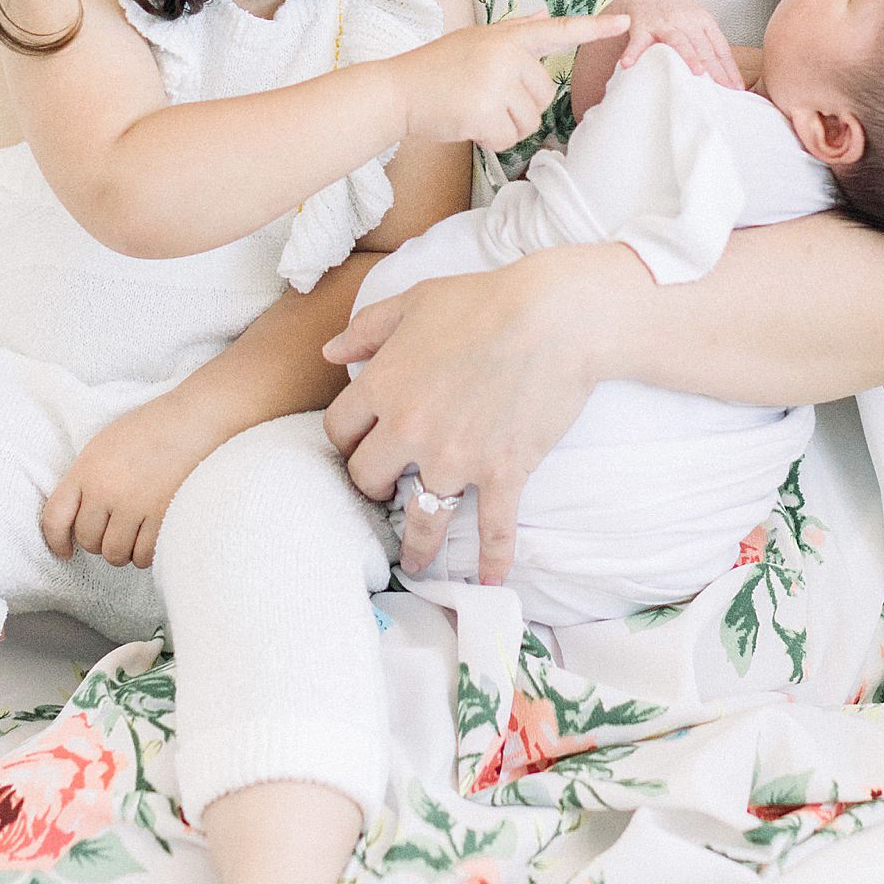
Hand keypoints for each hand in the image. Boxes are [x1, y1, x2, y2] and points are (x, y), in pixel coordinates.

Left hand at [41, 393, 216, 570]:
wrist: (194, 419)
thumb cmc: (151, 429)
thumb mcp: (104, 446)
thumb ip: (86, 479)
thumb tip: (78, 516)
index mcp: (87, 470)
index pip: (55, 518)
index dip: (56, 541)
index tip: (65, 550)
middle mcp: (106, 491)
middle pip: (88, 540)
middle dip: (99, 542)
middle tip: (114, 532)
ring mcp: (135, 506)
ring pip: (115, 554)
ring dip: (123, 551)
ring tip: (134, 536)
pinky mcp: (162, 517)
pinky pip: (144, 555)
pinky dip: (146, 553)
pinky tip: (152, 538)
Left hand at [321, 247, 645, 583]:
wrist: (553, 317)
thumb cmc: (483, 300)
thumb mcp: (414, 302)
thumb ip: (366, 330)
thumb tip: (329, 353)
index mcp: (383, 386)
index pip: (338, 430)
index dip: (344, 439)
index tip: (356, 445)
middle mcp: (410, 430)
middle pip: (367, 478)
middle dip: (371, 485)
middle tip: (383, 490)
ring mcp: (456, 458)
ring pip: (422, 518)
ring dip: (416, 545)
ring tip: (415, 564)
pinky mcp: (502, 473)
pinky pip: (492, 529)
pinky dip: (491, 560)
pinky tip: (489, 583)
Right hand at [397, 10, 630, 155]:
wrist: (399, 90)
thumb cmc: (438, 66)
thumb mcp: (477, 39)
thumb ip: (514, 30)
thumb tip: (542, 14)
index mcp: (508, 36)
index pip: (560, 29)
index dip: (595, 28)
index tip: (627, 23)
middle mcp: (506, 55)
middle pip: (545, 95)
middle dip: (521, 106)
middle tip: (486, 98)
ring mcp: (495, 84)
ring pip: (530, 121)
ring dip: (507, 126)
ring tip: (476, 109)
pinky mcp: (484, 113)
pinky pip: (510, 139)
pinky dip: (493, 141)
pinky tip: (471, 125)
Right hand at [604, 0, 743, 91]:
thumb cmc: (677, 14)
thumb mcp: (698, 24)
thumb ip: (710, 46)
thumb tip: (730, 78)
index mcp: (703, 21)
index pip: (719, 47)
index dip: (728, 68)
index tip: (736, 88)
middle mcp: (686, 21)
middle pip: (703, 47)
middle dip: (714, 68)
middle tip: (723, 87)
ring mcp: (663, 23)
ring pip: (679, 40)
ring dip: (688, 56)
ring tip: (697, 73)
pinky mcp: (641, 26)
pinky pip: (638, 41)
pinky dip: (634, 52)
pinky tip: (629, 64)